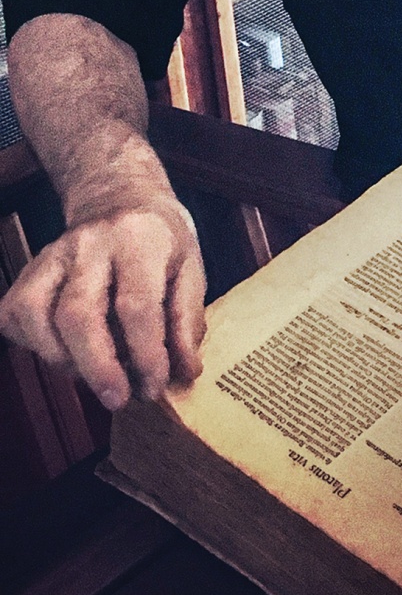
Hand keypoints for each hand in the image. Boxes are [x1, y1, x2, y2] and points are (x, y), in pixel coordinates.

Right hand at [0, 193, 205, 409]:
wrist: (119, 197)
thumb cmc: (159, 240)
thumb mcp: (190, 268)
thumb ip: (188, 319)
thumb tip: (185, 372)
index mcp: (140, 240)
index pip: (136, 304)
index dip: (145, 353)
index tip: (154, 386)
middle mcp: (91, 244)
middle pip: (78, 314)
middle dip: (97, 367)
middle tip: (118, 397)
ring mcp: (52, 255)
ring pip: (36, 316)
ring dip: (63, 360)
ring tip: (93, 374)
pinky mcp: (28, 269)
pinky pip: (15, 315)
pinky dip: (36, 345)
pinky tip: (65, 351)